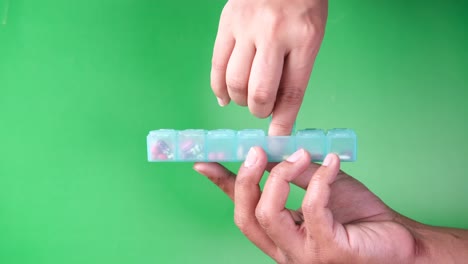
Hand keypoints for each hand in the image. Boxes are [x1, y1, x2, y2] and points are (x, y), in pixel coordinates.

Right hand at [194, 148, 425, 263]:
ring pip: (268, 214)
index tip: (203, 162)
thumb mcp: (318, 187)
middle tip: (256, 149)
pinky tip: (333, 162)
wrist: (398, 238)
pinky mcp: (329, 253)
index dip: (221, 186)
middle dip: (246, 179)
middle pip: (245, 216)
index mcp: (280, 233)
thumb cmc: (358, 216)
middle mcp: (285, 249)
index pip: (242, 210)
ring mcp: (305, 255)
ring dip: (280, 175)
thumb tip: (270, 150)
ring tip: (300, 154)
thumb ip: (293, 174)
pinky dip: (320, 179)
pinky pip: (312, 210)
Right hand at [211, 0, 327, 134]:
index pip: (292, 92)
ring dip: (240, 100)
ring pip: (235, 82)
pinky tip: (225, 96)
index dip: (283, 122)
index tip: (278, 138)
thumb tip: (279, 106)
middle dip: (260, 111)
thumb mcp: (312, 32)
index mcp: (304, 38)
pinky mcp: (226, 24)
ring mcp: (246, 29)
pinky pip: (217, 64)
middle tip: (262, 111)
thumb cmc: (303, 1)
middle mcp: (274, 35)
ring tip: (246, 98)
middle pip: (259, 92)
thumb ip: (295, 67)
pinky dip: (219, 87)